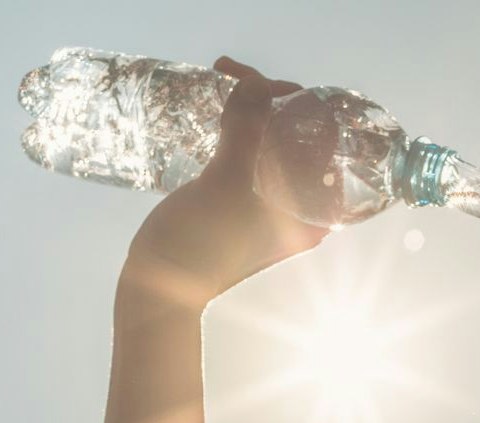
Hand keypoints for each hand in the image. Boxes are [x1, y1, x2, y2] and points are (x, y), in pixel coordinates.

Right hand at [122, 57, 331, 311]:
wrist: (157, 290)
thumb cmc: (200, 244)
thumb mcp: (226, 183)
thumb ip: (247, 131)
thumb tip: (260, 84)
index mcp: (311, 213)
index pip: (322, 143)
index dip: (296, 104)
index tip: (259, 83)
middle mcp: (297, 211)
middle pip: (297, 140)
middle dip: (270, 102)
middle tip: (233, 76)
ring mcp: (267, 209)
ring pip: (269, 145)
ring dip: (250, 112)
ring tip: (224, 84)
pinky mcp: (238, 206)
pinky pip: (247, 157)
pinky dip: (236, 132)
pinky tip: (219, 113)